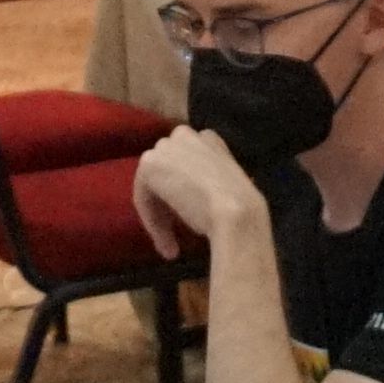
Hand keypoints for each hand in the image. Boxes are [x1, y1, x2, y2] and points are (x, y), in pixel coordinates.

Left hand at [126, 127, 260, 258]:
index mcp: (208, 139)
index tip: (189, 220)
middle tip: (175, 236)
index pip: (185, 163)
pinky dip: (151, 222)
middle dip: (166, 203)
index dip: (184, 193)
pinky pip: (142, 197)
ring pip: (153, 186)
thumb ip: (206, 184)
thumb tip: (190, 201)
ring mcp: (165, 147)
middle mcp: (185, 135)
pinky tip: (166, 242)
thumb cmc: (240, 207)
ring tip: (171, 247)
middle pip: (165, 172)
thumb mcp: (225, 188)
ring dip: (159, 217)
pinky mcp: (149, 164)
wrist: (236, 212)